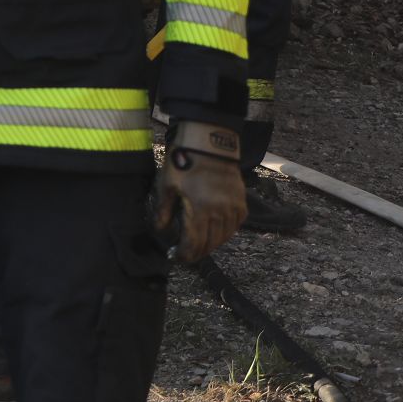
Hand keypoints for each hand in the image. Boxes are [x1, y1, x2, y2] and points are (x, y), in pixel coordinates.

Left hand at [154, 120, 246, 261]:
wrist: (209, 143)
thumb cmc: (184, 162)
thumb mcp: (166, 186)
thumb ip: (164, 211)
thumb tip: (161, 231)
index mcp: (200, 210)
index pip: (193, 243)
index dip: (184, 255)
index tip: (175, 257)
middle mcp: (220, 213)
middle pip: (209, 244)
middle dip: (196, 253)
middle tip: (184, 255)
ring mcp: (233, 208)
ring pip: (223, 238)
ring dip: (210, 245)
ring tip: (197, 247)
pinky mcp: (241, 203)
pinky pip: (234, 227)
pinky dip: (224, 234)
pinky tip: (214, 234)